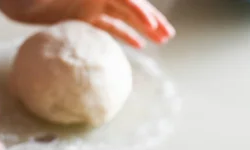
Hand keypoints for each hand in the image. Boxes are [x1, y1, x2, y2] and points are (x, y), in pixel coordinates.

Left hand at [0, 0, 174, 47]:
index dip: (140, 10)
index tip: (152, 26)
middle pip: (131, 5)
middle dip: (151, 19)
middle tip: (168, 35)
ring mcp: (91, 3)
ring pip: (124, 16)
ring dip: (143, 28)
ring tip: (161, 41)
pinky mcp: (82, 16)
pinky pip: (108, 26)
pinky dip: (123, 34)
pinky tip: (137, 45)